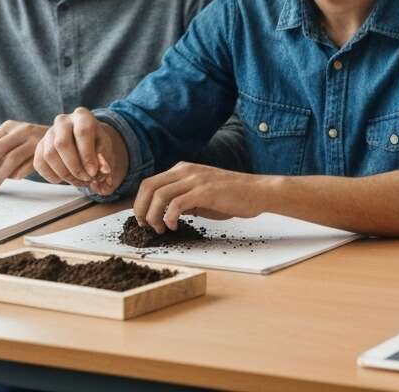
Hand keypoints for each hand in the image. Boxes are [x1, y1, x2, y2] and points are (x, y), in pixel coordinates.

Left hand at [0, 120, 45, 193]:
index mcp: (7, 127)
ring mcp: (33, 139)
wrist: (65, 135)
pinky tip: (15, 179)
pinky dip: (18, 175)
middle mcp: (20, 130)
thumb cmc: (32, 144)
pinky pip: (27, 166)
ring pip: (10, 159)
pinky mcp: (45, 150)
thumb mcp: (14, 142)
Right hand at [34, 107, 127, 194]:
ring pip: (49, 155)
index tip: (93, 172)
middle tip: (86, 179)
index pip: (82, 132)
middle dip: (75, 167)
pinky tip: (64, 179)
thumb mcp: (105, 149)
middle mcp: (62, 121)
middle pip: (61, 144)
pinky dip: (52, 176)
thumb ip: (105, 160)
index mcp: (82, 116)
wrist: (85, 141)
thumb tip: (103, 171)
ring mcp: (48, 132)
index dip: (87, 155)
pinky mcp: (39, 146)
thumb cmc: (96, 144)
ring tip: (79, 181)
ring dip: (65, 174)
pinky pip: (40, 163)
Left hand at [133, 162, 270, 232]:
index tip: (141, 219)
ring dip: (153, 215)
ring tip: (160, 228)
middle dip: (141, 209)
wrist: (258, 192)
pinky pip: (176, 204)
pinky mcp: (205, 191)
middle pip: (149, 186)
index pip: (150, 183)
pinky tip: (174, 226)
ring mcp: (195, 179)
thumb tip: (162, 213)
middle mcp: (186, 170)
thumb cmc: (231, 196)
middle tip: (144, 226)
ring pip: (159, 195)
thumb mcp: (201, 194)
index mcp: (183, 169)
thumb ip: (182, 198)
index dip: (140, 202)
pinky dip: (169, 218)